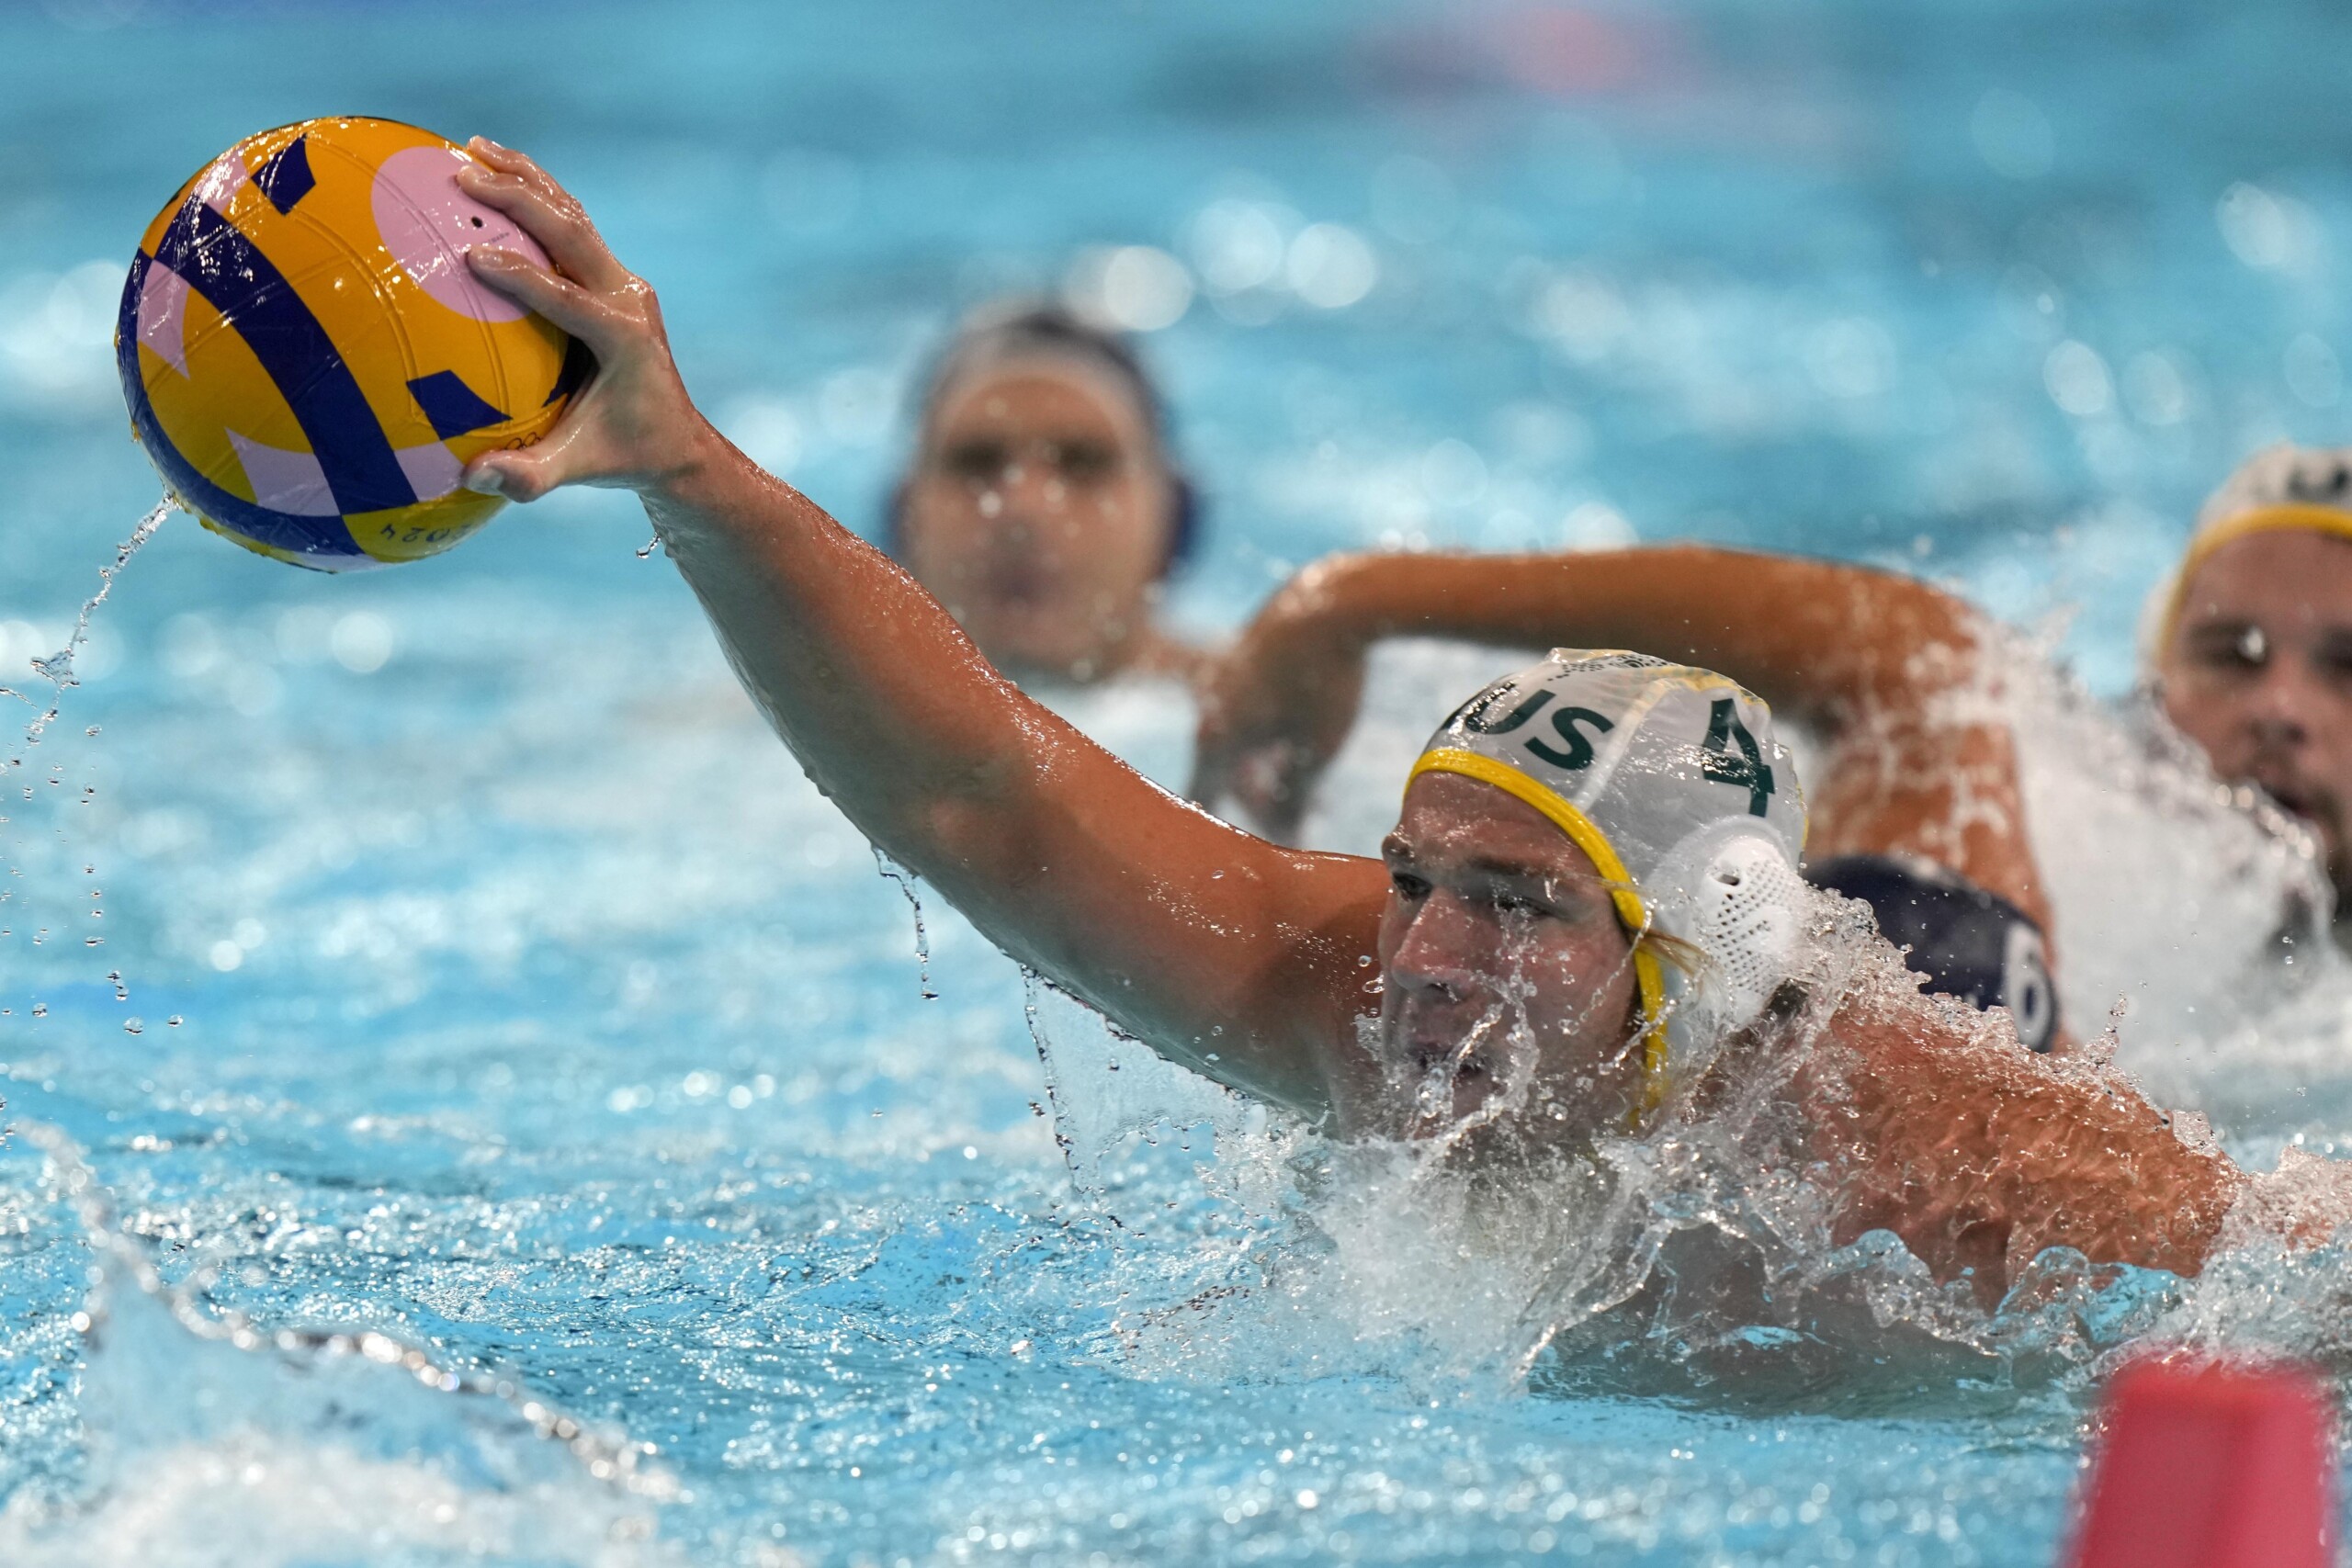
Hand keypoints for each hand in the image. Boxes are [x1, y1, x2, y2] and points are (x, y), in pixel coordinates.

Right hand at [452, 139, 716, 502]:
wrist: (677, 440)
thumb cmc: (626, 456)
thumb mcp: (579, 470)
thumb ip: (529, 477)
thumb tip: (470, 476)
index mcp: (624, 339)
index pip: (567, 297)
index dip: (521, 276)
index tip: (470, 256)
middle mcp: (628, 298)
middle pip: (572, 234)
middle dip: (519, 200)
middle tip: (461, 176)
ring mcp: (624, 282)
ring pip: (573, 216)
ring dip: (526, 180)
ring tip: (472, 147)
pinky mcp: (613, 277)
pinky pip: (570, 225)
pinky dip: (534, 195)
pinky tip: (490, 172)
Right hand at [1188, 561, 1374, 839]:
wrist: (1333, 601)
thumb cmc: (1323, 684)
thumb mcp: (1316, 752)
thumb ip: (1296, 797)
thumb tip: (1287, 832)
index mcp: (1217, 736)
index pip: (1204, 795)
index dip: (1217, 826)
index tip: (1217, 857)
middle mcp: (1212, 708)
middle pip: (1227, 769)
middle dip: (1260, 799)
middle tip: (1295, 821)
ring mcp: (1227, 679)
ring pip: (1243, 738)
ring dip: (1270, 767)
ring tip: (1308, 787)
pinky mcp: (1250, 657)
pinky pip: (1252, 709)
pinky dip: (1271, 734)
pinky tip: (1299, 742)